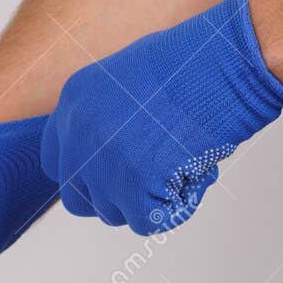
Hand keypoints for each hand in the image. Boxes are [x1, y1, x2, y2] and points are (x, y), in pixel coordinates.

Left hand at [40, 0, 282, 233]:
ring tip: (181, 162)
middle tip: (151, 180)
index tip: (114, 172)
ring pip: (113, 212)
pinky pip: (147, 221)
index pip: (55, 160)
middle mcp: (78, 133)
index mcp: (74, 101)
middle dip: (113, 196)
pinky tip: (193, 171)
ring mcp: (103, 162)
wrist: (227, 62)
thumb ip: (108, 118)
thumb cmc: (196, 63)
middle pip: (77, 197)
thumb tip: (115, 150)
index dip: (85, 173)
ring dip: (147, 200)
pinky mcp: (133, 185)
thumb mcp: (130, 79)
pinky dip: (174, 207)